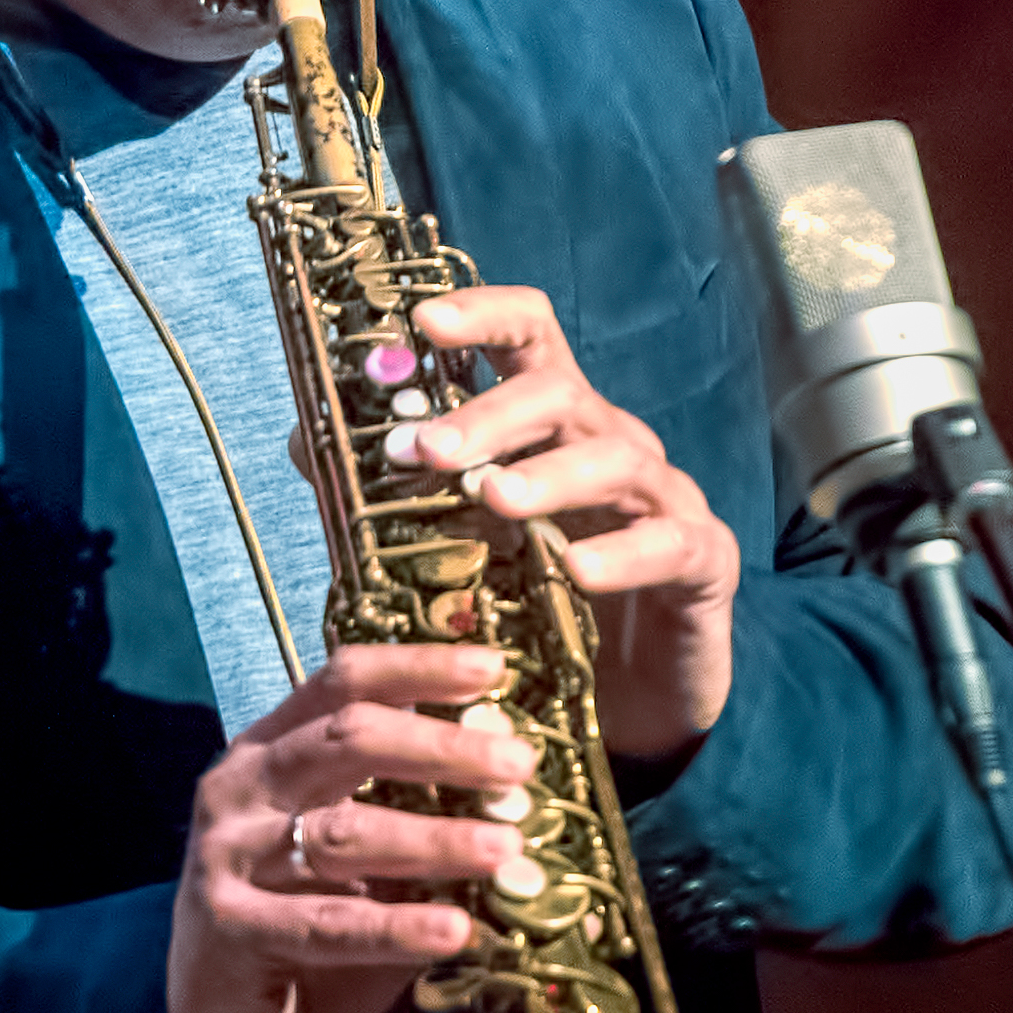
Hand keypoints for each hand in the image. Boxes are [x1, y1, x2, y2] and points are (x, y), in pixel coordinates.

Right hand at [168, 645, 538, 1012]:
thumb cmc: (304, 930)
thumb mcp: (365, 857)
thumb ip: (420, 809)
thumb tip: (509, 759)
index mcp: (271, 749)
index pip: (345, 682)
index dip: (418, 668)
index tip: (495, 669)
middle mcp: (240, 788)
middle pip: (348, 739)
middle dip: (441, 747)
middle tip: (519, 765)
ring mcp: (226, 855)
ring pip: (343, 832)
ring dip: (434, 838)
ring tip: (505, 848)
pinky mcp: (229, 927)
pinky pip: (326, 922)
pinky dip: (397, 926)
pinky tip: (455, 931)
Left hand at [403, 285, 741, 759]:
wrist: (633, 697)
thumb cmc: (545, 602)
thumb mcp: (465, 541)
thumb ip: (398, 489)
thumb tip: (309, 440)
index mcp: (555, 424)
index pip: (531, 336)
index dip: (485, 314)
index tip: (425, 320)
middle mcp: (612, 444)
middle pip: (562, 395)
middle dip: (491, 416)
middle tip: (426, 450)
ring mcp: (665, 498)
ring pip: (615, 461)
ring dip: (548, 476)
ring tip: (493, 499)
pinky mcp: (702, 559)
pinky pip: (670, 544)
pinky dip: (623, 554)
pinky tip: (579, 570)